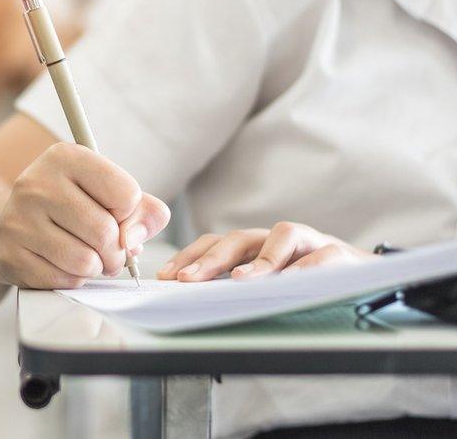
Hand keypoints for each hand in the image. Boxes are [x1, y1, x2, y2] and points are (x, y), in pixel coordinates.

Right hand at [0, 143, 170, 288]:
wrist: (14, 222)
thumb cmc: (72, 206)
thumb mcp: (108, 193)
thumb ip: (143, 210)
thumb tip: (133, 241)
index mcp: (65, 156)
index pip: (126, 193)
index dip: (129, 213)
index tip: (114, 213)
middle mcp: (37, 183)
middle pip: (105, 232)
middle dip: (117, 251)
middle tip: (110, 251)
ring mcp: (19, 220)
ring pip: (86, 261)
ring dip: (96, 267)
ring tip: (88, 257)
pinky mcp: (10, 255)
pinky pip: (64, 280)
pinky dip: (74, 279)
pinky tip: (63, 264)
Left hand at [158, 222, 375, 281]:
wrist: (369, 279)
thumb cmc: (310, 284)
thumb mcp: (271, 285)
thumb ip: (240, 288)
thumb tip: (195, 301)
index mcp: (257, 246)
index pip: (216, 243)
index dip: (190, 255)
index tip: (166, 276)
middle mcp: (278, 239)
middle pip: (240, 238)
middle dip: (210, 258)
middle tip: (188, 280)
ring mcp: (310, 241)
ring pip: (282, 235)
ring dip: (259, 259)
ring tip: (239, 281)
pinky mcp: (341, 253)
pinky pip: (322, 256)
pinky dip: (306, 268)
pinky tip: (290, 282)